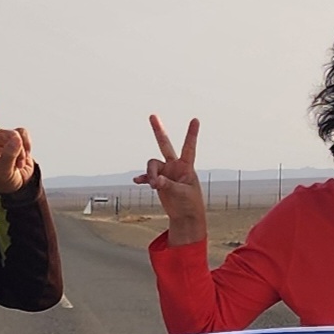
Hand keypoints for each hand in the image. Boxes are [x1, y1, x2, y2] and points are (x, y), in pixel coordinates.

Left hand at [0, 77, 36, 197]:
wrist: (20, 183)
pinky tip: (25, 157)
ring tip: (17, 164)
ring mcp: (4, 136)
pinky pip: (23, 135)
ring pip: (13, 134)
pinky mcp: (18, 137)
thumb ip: (8, 156)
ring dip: (19, 151)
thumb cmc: (5, 180)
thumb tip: (16, 136)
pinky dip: (27, 146)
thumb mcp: (3, 173)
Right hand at [133, 114, 207, 245]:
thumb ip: (168, 185)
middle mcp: (175, 166)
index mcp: (186, 167)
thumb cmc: (189, 204)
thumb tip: (156, 181)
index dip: (191, 134)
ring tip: (154, 186)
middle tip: (152, 116)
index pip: (189, 147)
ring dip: (150, 174)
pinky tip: (137, 181)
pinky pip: (147, 177)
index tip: (195, 120)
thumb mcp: (181, 194)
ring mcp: (166, 172)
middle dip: (158, 131)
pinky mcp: (159, 181)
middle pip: (165, 145)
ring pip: (152, 165)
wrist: (185, 216)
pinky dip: (143, 178)